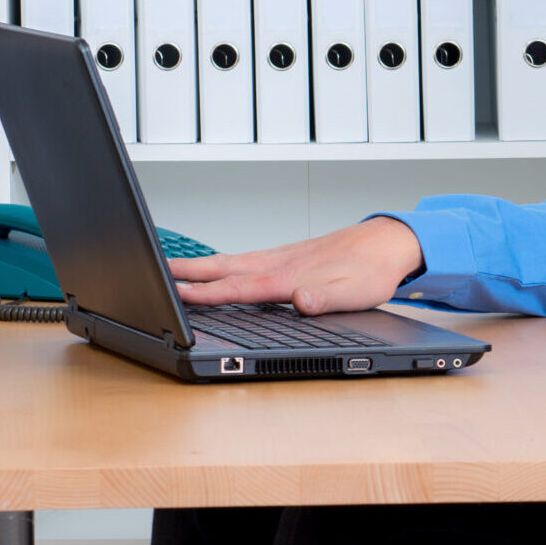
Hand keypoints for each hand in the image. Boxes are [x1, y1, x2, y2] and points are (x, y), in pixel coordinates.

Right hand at [168, 216, 425, 313]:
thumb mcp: (356, 293)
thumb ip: (325, 299)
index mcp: (289, 277)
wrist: (390, 243)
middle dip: (188, 271)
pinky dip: (224, 265)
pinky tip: (219, 269)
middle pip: (225, 268)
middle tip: (155, 270)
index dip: (207, 292)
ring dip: (201, 266)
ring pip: (232, 262)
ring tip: (174, 269)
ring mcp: (282, 258)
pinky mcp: (289, 257)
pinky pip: (246, 260)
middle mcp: (280, 263)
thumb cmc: (373, 270)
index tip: (176, 292)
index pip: (239, 287)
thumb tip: (301, 301)